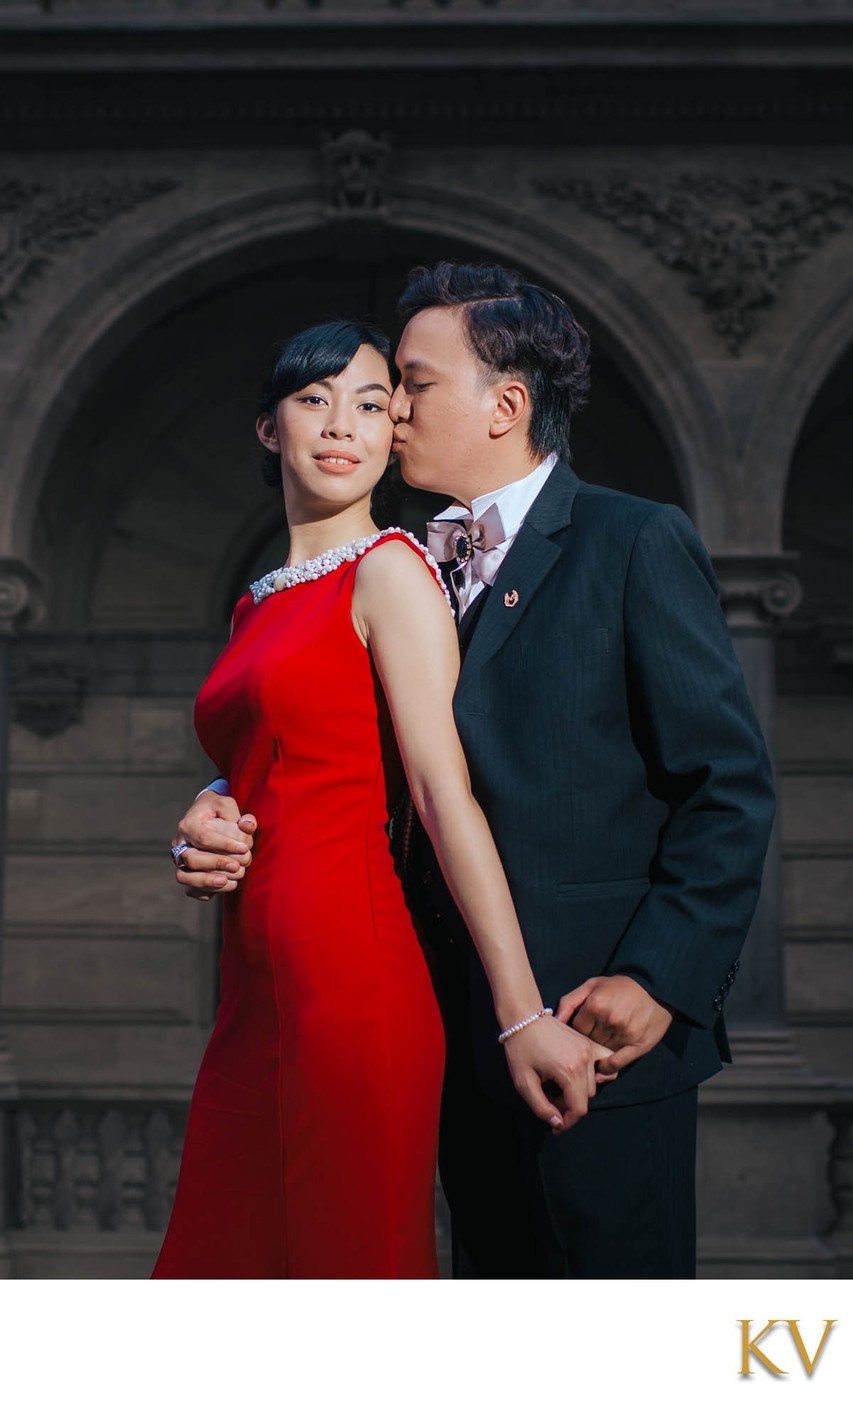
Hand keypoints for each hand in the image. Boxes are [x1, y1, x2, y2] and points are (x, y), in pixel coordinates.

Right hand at [173, 791, 256, 899]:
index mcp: (188, 825)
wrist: (206, 816)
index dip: (224, 845)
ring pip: (184, 877)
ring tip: (228, 880)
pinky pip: (191, 890)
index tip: (245, 848)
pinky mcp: (188, 874)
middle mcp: (179, 844)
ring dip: (208, 881)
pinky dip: (207, 891)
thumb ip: (239, 815)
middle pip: (192, 859)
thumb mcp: (227, 805)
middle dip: (217, 864)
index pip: (203, 838)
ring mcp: (180, 861)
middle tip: (238, 865)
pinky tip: (226, 884)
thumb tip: (248, 825)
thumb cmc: (217, 810)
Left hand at [502, 1014, 614, 1134]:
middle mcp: (585, 1061)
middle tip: (549, 1102)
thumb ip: (541, 1107)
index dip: (567, 1122)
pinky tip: (580, 1077)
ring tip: (559, 1089)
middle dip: (568, 1107)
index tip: (554, 1126)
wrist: (524, 1018)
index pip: (579, 1109)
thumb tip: (557, 1122)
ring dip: (578, 1093)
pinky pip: (606, 1063)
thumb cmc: (521, 1049)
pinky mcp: (590, 1043)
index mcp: (569, 1071)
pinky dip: (600, 1074)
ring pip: (593, 1086)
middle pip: (586, 1099)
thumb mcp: (524, 1083)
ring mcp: (590, 1050)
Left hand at [555, 975, 672, 1075]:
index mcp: (595, 1005)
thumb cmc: (619, 986)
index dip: (576, 1032)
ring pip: (601, 1053)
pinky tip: (603, 1066)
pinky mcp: (639, 1045)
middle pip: (587, 1043)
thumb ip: (570, 1002)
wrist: (655, 987)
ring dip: (597, 1054)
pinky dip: (607, 1068)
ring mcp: (625, 1034)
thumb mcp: (592, 985)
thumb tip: (554, 1021)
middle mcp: (609, 1020)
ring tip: (596, 1051)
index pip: (576, 1030)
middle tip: (587, 1043)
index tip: (579, 1032)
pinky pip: (617, 1064)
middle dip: (585, 1044)